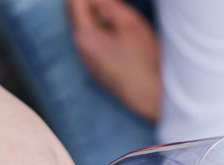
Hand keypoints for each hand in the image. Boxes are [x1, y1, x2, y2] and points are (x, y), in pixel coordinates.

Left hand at [68, 0, 161, 121]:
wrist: (150, 96)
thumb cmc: (143, 61)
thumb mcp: (130, 23)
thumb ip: (108, 4)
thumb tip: (95, 0)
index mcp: (84, 36)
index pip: (74, 2)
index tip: (110, 1)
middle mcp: (80, 49)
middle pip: (76, 14)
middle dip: (92, 5)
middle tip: (115, 7)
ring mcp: (86, 60)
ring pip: (85, 27)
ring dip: (98, 18)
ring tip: (120, 22)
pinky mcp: (95, 67)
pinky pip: (91, 41)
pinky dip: (101, 31)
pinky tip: (120, 38)